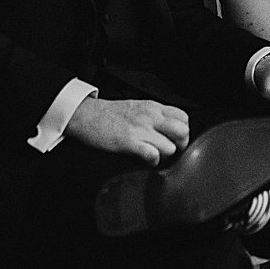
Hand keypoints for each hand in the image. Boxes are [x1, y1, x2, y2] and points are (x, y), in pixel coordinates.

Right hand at [65, 96, 189, 165]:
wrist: (86, 115)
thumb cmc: (109, 114)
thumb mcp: (138, 107)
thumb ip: (155, 117)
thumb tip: (169, 131)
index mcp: (153, 107)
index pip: (184, 118)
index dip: (182, 132)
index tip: (174, 140)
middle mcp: (150, 116)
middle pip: (183, 132)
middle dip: (179, 146)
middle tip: (168, 151)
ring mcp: (140, 129)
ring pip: (170, 147)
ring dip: (164, 156)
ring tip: (153, 156)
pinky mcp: (129, 141)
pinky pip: (153, 155)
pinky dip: (152, 161)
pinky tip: (144, 159)